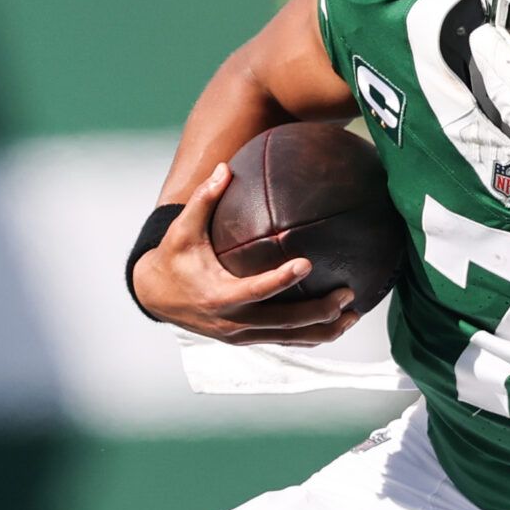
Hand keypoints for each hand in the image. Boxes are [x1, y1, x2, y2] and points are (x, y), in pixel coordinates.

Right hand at [132, 163, 360, 345]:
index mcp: (219, 295)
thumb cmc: (173, 259)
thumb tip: (224, 167)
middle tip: (347, 292)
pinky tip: (337, 323)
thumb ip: (204, 200)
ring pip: (290, 339)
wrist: (155, 297)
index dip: (281, 280)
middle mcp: (233, 322)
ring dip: (324, 329)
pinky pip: (285, 341)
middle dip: (319, 311)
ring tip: (354, 313)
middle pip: (284, 322)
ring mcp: (242, 336)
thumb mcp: (182, 230)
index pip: (256, 291)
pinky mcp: (248, 340)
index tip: (307, 263)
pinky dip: (312, 336)